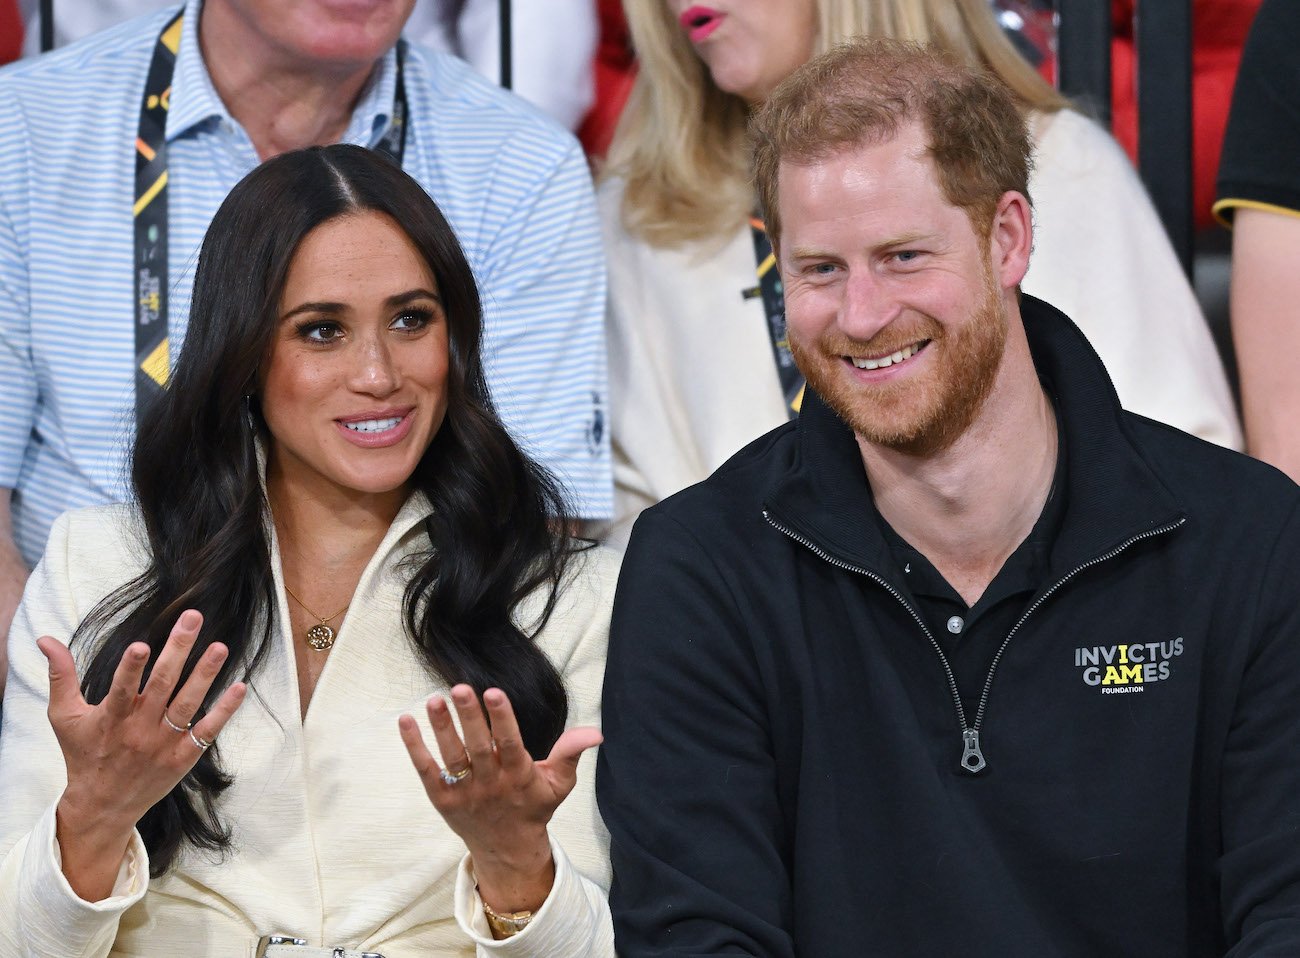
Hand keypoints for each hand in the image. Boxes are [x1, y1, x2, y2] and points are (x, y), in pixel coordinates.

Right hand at [40, 609, 245, 900]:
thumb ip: (60, 676)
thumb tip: (45, 639)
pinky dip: (224, 710)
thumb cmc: (83, 754)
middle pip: (163, 685)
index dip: (130, 669)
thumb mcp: (64, 716)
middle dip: (178, 649)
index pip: (121, 689)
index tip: (141, 645)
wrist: (102, 806)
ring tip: (220, 647)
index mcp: (111, 718)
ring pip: (188, 704)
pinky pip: (207, 731)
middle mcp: (140, 729)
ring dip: (205, 674)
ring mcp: (164, 743)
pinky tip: (239, 687)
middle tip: (193, 618)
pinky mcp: (183, 757)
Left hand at [399, 684, 601, 913]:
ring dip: (441, 728)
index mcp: (519, 777)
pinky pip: (426, 770)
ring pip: (451, 757)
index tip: (494, 692)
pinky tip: (406, 721)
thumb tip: (595, 732)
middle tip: (459, 688)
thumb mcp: (559, 783)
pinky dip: (414, 746)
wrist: (507, 849)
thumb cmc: (534, 807)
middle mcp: (490, 784)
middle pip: (478, 747)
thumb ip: (571, 753)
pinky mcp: (442, 798)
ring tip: (434, 700)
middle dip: (469, 717)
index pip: (510, 744)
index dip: (502, 718)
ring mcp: (464, 792)